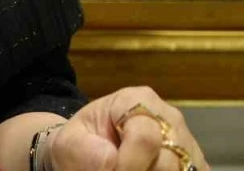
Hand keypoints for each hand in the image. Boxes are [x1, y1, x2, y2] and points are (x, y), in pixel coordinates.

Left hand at [47, 86, 209, 170]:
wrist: (89, 153)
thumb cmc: (80, 144)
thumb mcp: (68, 143)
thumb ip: (82, 150)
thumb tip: (110, 158)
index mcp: (138, 100)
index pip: (145, 137)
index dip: (128, 164)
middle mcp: (169, 118)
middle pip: (168, 161)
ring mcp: (187, 142)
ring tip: (126, 169)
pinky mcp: (195, 165)